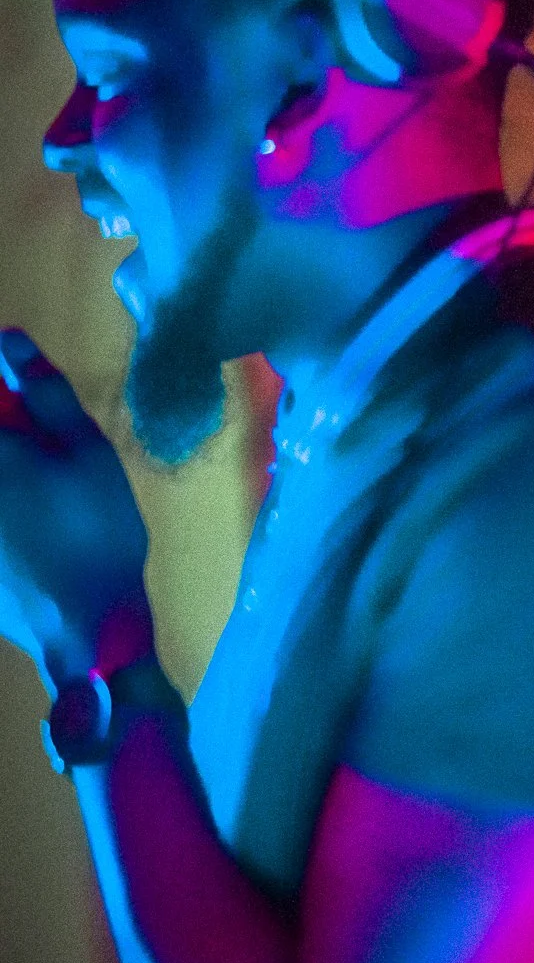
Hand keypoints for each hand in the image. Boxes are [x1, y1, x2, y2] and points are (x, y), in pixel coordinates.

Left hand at [0, 332, 150, 688]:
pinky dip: (9, 523)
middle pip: (1, 448)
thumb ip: (45, 390)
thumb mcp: (86, 449)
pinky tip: (31, 539)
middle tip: (46, 462)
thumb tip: (9, 338)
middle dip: (15, 443)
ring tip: (48, 508)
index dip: (9, 403)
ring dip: (18, 487)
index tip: (24, 408)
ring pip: (2, 488)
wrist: (84, 624)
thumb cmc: (95, 527)